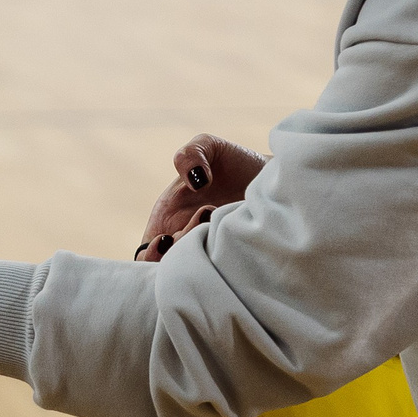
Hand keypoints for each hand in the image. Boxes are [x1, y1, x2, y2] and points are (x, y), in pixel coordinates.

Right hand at [137, 134, 267, 260]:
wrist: (272, 173)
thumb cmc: (235, 160)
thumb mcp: (207, 146)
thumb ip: (189, 155)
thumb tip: (197, 182)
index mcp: (169, 217)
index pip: (145, 254)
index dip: (150, 254)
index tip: (168, 238)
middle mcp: (185, 237)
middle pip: (169, 266)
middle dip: (182, 249)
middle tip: (205, 217)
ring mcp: (210, 249)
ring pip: (194, 269)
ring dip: (203, 251)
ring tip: (218, 217)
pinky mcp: (234, 256)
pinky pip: (221, 270)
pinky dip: (223, 260)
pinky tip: (233, 233)